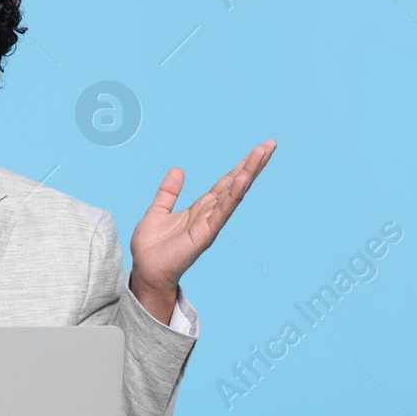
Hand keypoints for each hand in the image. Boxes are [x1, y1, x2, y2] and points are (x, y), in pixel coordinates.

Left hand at [128, 140, 275, 317]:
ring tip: (261, 154)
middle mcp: (209, 214)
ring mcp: (209, 224)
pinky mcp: (204, 235)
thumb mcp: (157, 211)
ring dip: (248, 174)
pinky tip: (242, 180)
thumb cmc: (151, 247)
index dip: (240, 166)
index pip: (225, 183)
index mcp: (200, 208)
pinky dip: (232, 196)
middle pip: (235, 184)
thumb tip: (178, 170)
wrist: (146, 271)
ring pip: (233, 194)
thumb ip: (168, 192)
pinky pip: (221, 212)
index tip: (257, 149)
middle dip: (253, 165)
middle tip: (270, 144)